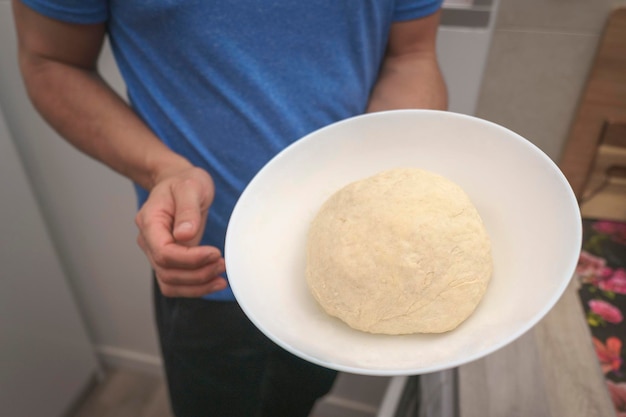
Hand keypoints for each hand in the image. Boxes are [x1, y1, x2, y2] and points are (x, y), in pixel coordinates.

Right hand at [135, 166, 226, 296]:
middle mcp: (149, 241)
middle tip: (222, 264)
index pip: (164, 252)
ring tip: (221, 278)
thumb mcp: (190, 187)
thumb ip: (187, 211)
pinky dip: (195, 287)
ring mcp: (157, 252)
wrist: (179, 182)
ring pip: (170, 283)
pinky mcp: (170, 259)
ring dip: (197, 285)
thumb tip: (184, 236)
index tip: (215, 253)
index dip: (190, 259)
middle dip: (198, 273)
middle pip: (167, 271)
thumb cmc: (184, 181)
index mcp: (150, 222)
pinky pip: (177, 283)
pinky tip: (214, 282)